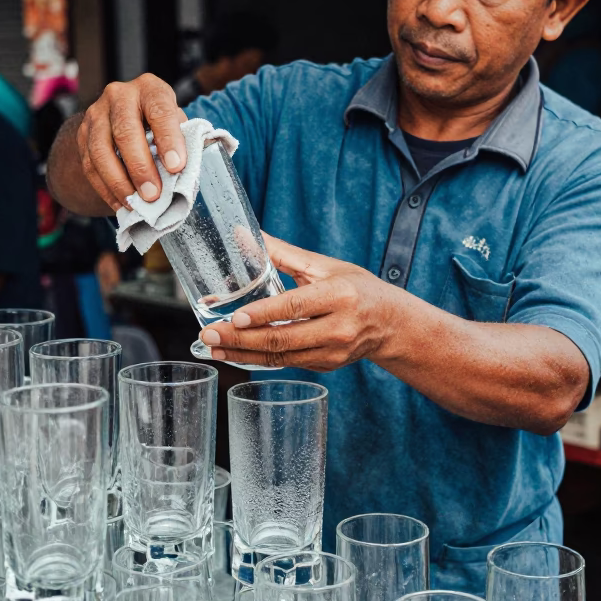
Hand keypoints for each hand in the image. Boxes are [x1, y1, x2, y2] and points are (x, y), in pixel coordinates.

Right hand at [76, 75, 187, 211]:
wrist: (120, 117)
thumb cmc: (158, 122)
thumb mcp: (175, 122)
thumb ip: (182, 141)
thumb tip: (185, 174)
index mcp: (149, 89)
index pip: (160, 111)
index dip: (169, 140)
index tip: (177, 167)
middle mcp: (119, 96)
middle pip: (125, 132)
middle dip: (140, 167)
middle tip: (153, 194)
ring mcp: (96, 115)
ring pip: (101, 152)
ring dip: (120, 183)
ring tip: (136, 204)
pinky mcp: (82, 136)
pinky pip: (89, 166)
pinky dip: (106, 189)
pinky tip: (121, 204)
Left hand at [199, 234, 397, 370]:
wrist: (390, 323)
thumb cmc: (357, 288)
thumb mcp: (324, 266)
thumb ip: (281, 253)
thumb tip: (241, 234)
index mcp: (340, 295)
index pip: (296, 306)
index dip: (264, 314)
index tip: (234, 318)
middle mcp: (339, 327)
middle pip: (283, 337)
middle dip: (241, 340)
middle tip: (209, 336)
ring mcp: (333, 352)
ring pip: (281, 357)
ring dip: (244, 355)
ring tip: (213, 348)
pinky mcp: (327, 366)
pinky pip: (287, 364)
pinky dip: (259, 360)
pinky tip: (235, 355)